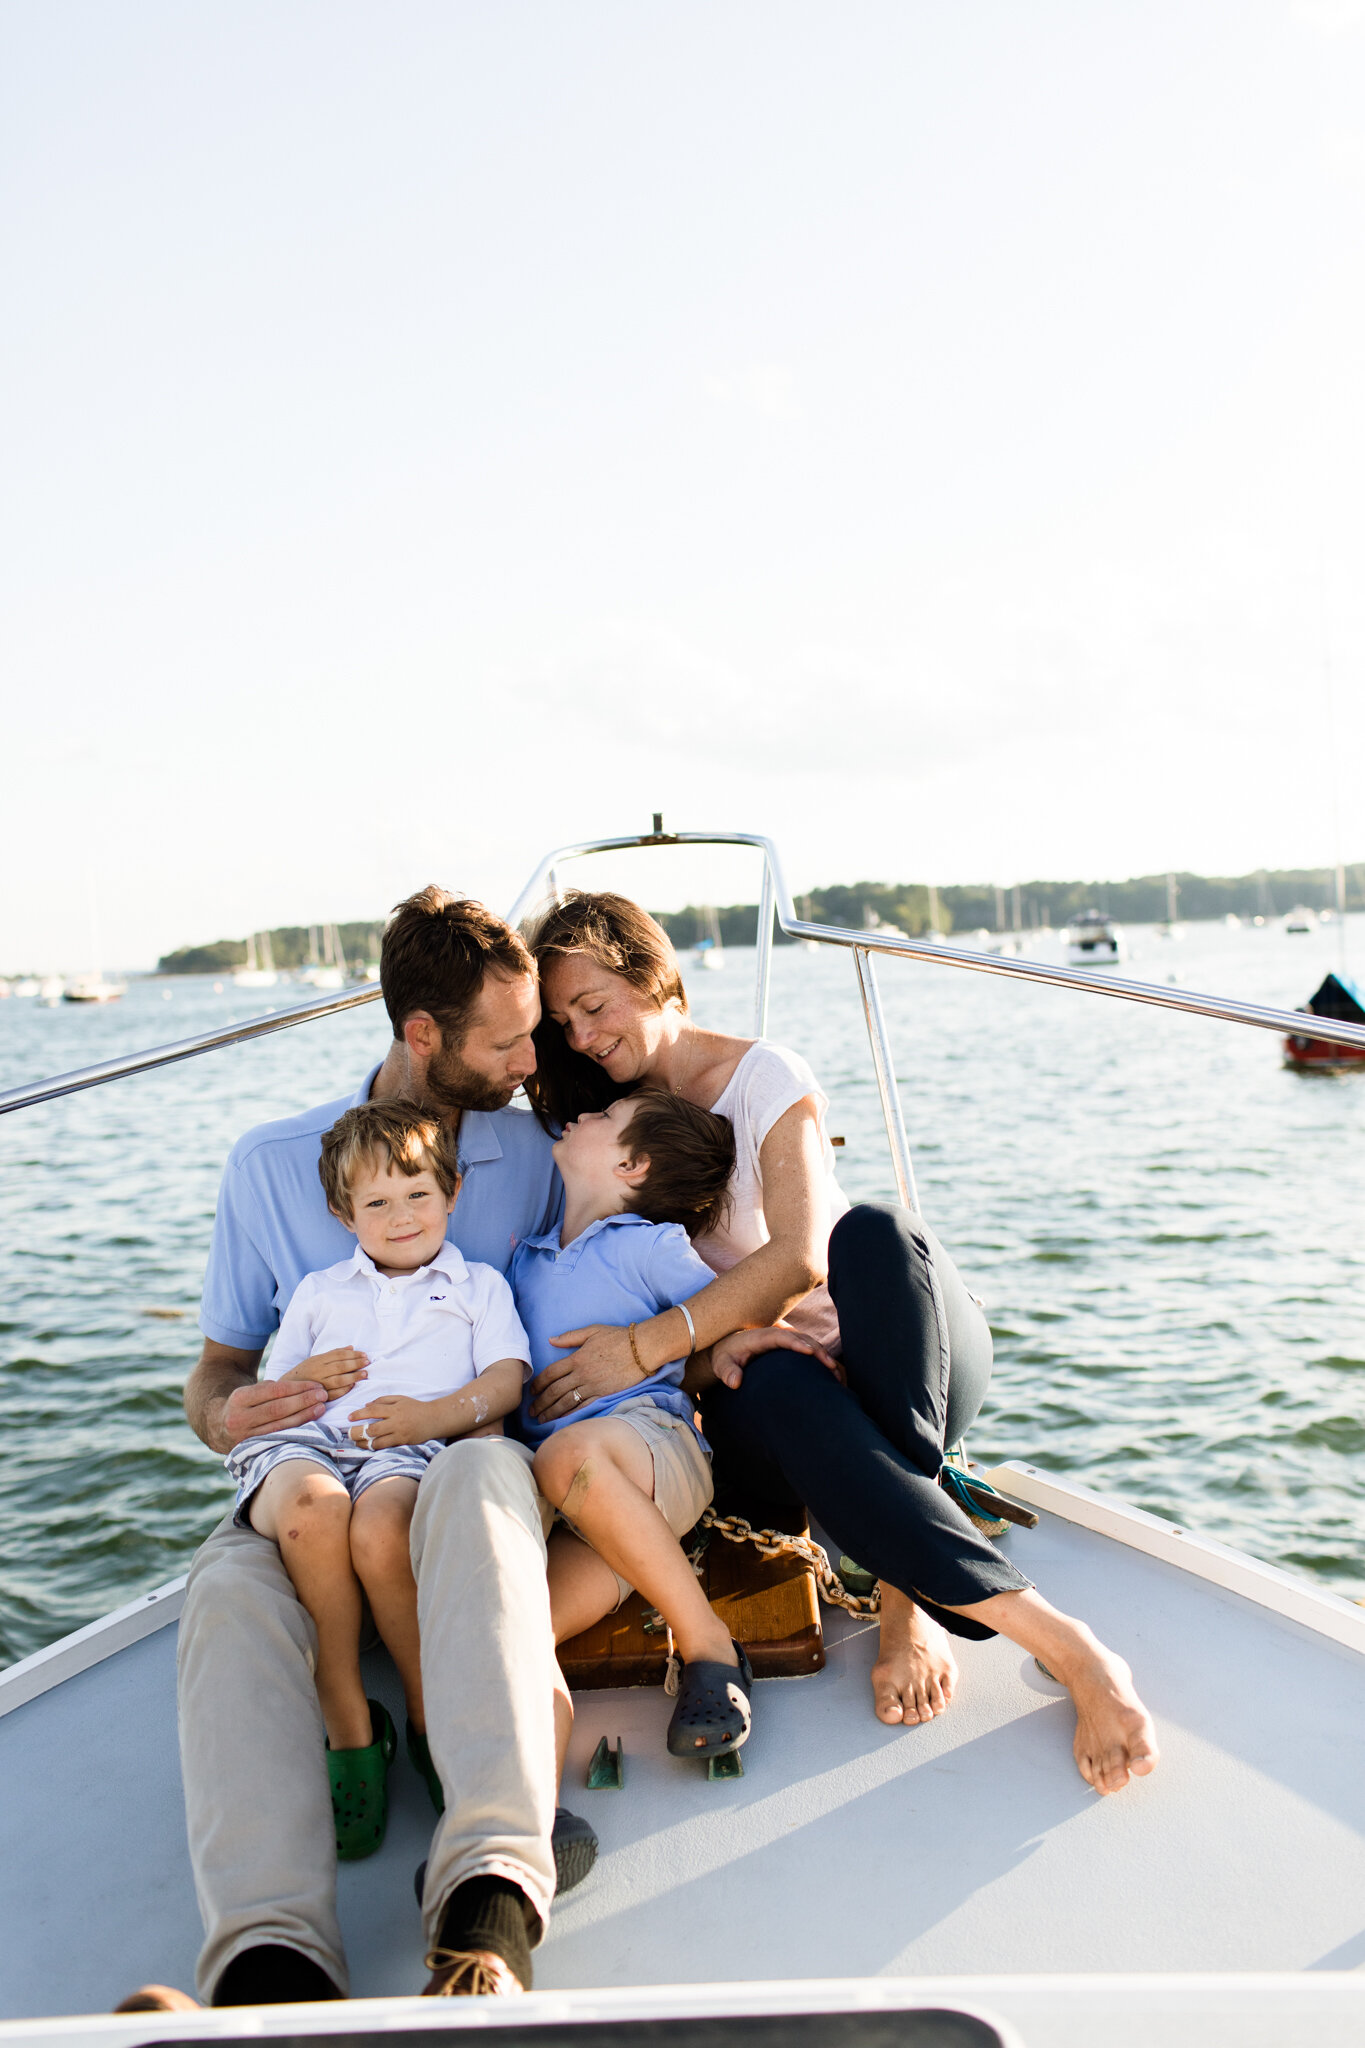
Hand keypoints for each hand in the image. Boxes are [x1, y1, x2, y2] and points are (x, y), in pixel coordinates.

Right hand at [220, 1377, 328, 1448]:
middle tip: (323, 1395)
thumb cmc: (243, 1404)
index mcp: (239, 1398)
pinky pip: (278, 1437)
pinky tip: (310, 1423)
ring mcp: (245, 1436)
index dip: (297, 1388)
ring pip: (280, 1425)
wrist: (218, 1427)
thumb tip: (301, 1387)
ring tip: (321, 1407)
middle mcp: (240, 1418)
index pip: (274, 1391)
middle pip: (278, 1408)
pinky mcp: (252, 1448)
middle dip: (303, 1401)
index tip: (315, 1385)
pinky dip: (295, 1430)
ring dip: (304, 1416)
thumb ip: (269, 1390)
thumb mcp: (249, 1391)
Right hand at [278, 1346, 368, 1397]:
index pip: (338, 1355)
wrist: (286, 1389)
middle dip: (356, 1364)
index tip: (364, 1354)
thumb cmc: (305, 1372)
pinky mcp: (319, 1396)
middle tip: (367, 1362)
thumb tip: (351, 1347)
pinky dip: (344, 1389)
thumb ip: (333, 1353)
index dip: (353, 1354)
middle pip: (340, 1366)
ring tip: (365, 1374)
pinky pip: (334, 1393)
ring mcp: (318, 1385)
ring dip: (353, 1377)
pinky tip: (353, 1385)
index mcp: (317, 1360)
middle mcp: (318, 1372)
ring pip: (338, 1380)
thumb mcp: (315, 1359)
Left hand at [349, 1396, 435, 1448]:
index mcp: (394, 1409)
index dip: (359, 1414)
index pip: (372, 1411)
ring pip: (377, 1442)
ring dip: (364, 1443)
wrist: (434, 1419)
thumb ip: (383, 1400)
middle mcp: (396, 1422)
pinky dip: (376, 1447)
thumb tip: (366, 1405)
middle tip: (349, 1434)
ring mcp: (400, 1434)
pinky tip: (369, 1446)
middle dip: (358, 1432)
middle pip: (372, 1429)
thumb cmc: (415, 1407)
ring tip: (357, 1443)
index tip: (349, 1418)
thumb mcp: (400, 1399)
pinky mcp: (403, 1443)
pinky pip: (386, 1447)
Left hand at [529, 1323, 641, 1423]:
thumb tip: (551, 1340)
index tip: (532, 1391)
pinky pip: (583, 1407)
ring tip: (541, 1419)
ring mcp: (593, 1386)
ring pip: (566, 1402)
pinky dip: (570, 1415)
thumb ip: (570, 1337)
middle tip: (531, 1412)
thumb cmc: (618, 1337)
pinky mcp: (604, 1395)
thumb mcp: (593, 1331)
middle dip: (540, 1403)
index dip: (538, 1384)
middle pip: (554, 1391)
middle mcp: (582, 1374)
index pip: (550, 1374)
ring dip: (551, 1412)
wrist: (642, 1349)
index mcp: (577, 1358)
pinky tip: (561, 1420)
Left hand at [710, 1324, 842, 1391]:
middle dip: (818, 1351)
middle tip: (832, 1368)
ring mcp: (784, 1339)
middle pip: (802, 1338)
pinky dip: (822, 1358)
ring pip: (809, 1343)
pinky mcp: (789, 1347)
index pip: (782, 1337)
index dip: (797, 1343)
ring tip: (837, 1374)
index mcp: (761, 1336)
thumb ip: (726, 1371)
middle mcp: (776, 1334)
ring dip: (824, 1355)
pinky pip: (809, 1348)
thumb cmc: (725, 1356)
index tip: (811, 1353)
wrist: (727, 1347)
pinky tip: (833, 1374)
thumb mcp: (721, 1364)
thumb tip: (735, 1382)